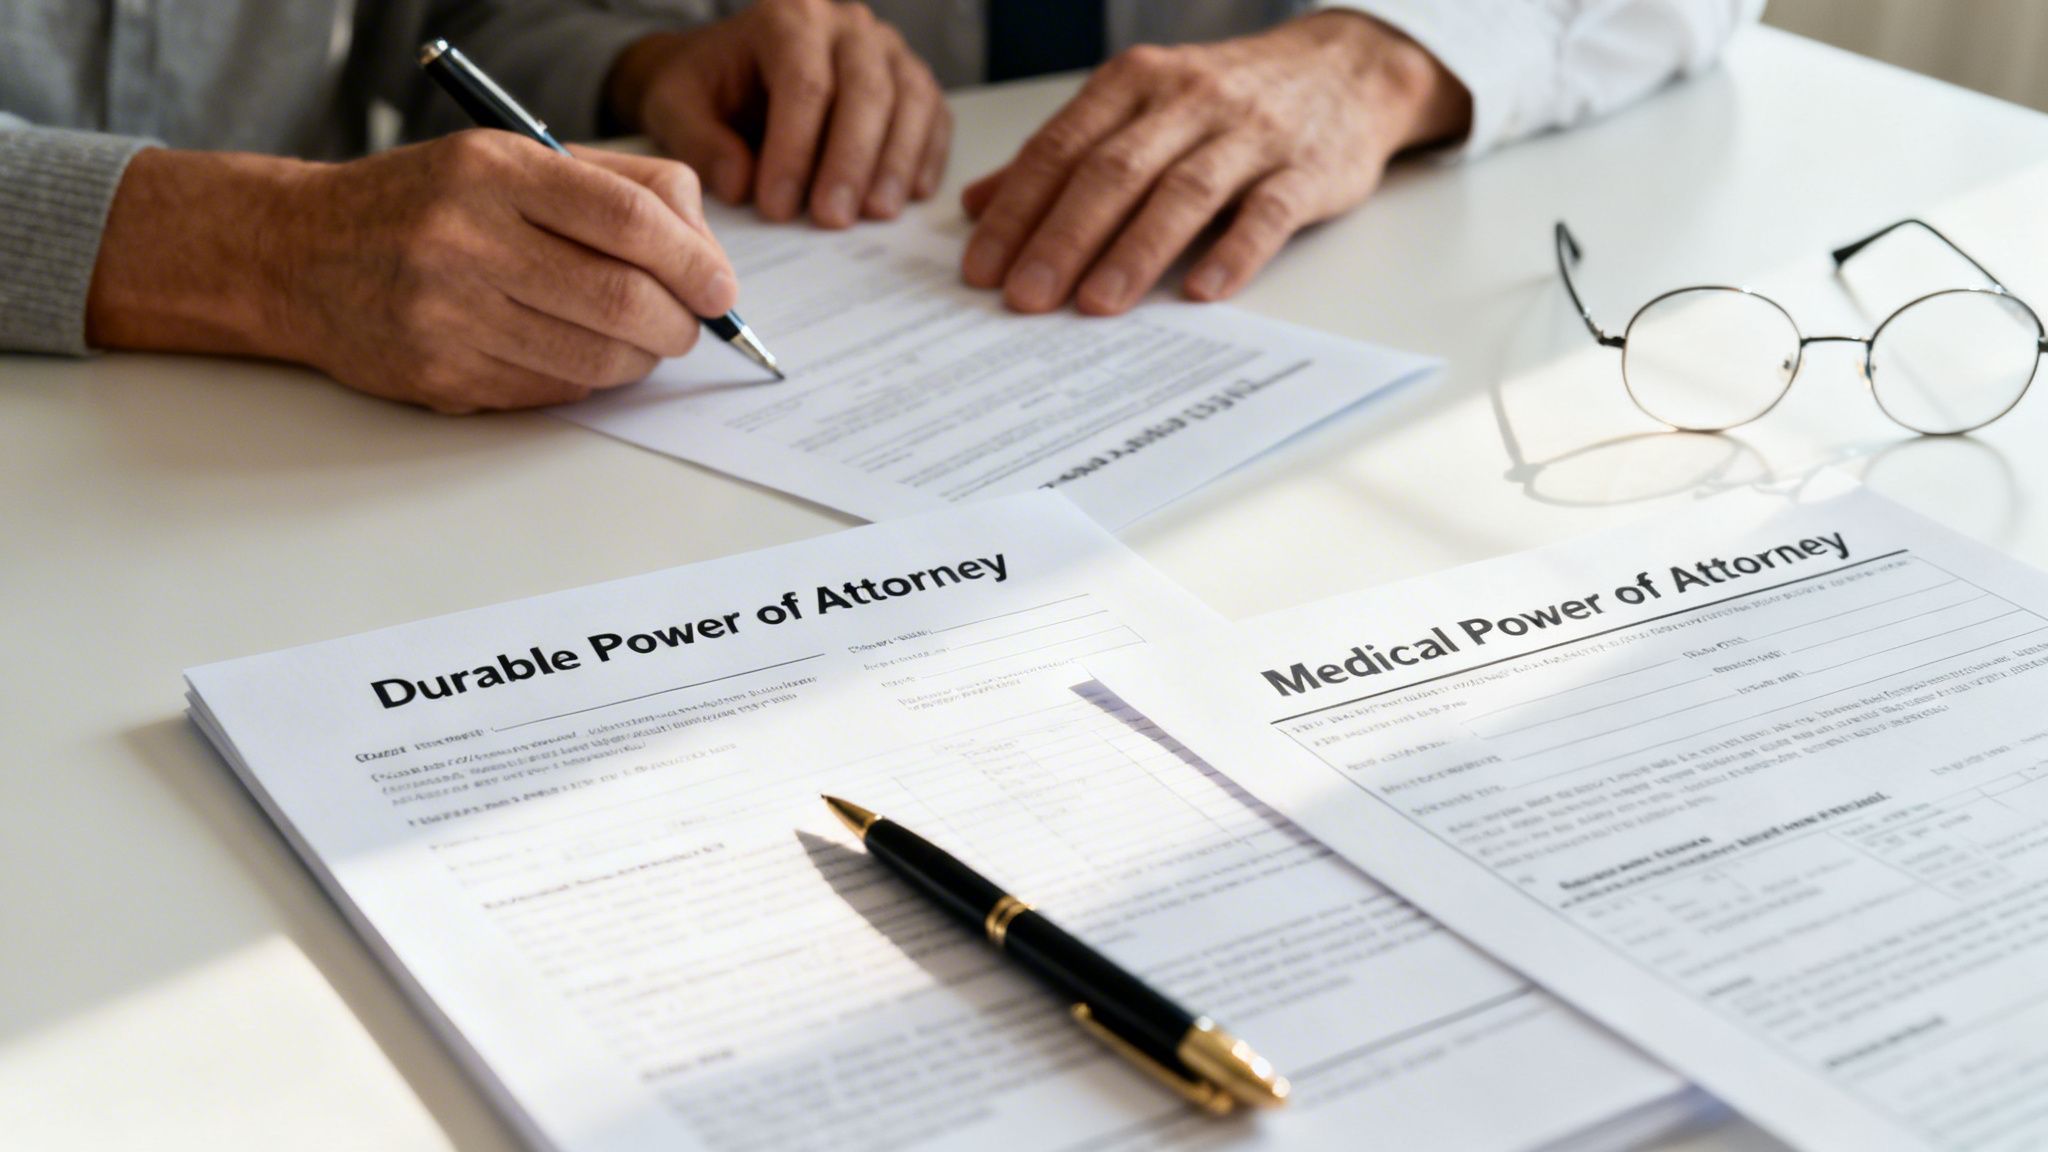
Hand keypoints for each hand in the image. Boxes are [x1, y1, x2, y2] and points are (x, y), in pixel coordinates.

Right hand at [88, 132, 738, 412]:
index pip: (626, 221)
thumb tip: (705, 252)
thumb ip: (618, 187)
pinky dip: (588, 379)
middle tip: (688, 325)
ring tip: (639, 340)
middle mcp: (465, 241)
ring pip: (596, 359)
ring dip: (641, 359)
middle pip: (621, 300)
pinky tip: (574, 353)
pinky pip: (554, 391)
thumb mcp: (511, 159)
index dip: (692, 262)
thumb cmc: (427, 202)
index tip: (721, 289)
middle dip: (677, 323)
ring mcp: (448, 316)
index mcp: (493, 172)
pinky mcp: (441, 376)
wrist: (298, 254)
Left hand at [606, 0, 948, 227]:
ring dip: (896, 163)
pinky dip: (927, 156)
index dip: (794, 150)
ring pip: (909, 100)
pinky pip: (933, 115)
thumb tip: (740, 183)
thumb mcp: (675, 107)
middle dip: (850, 160)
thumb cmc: (707, 88)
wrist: (732, 71)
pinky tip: (912, 196)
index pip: (803, 84)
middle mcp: (846, 24)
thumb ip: (699, 142)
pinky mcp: (911, 79)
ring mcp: (886, 49)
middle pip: (865, 90)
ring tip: (875, 214)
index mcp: (787, 17)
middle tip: (832, 218)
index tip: (776, 207)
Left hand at [960, 11, 1470, 315]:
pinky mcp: (1306, 170)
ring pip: (1183, 192)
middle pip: (1113, 172)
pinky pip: (1267, 213)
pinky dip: (1234, 252)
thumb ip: (1063, 154)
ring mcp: (1250, 134)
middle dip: (1062, 238)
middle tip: (1025, 298)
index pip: (1062, 148)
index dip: (1018, 210)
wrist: (1343, 69)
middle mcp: (1187, 101)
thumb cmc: (1227, 99)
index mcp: (1135, 83)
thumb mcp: (1139, 108)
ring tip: (1095, 305)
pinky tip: (1203, 292)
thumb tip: (978, 204)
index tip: (982, 267)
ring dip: (1135, 251)